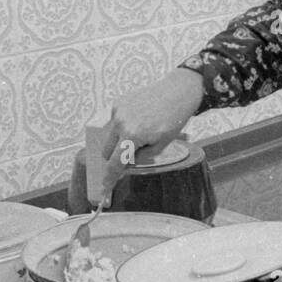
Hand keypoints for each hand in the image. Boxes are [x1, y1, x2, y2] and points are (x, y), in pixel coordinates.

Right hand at [93, 68, 203, 199]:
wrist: (177, 91)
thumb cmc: (173, 119)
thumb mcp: (161, 145)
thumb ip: (140, 158)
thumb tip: (125, 164)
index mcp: (133, 135)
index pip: (115, 163)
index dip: (109, 179)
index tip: (104, 189)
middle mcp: (121, 122)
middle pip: (107, 151)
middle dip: (116, 157)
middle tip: (133, 154)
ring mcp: (118, 110)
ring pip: (109, 136)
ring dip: (119, 141)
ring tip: (141, 132)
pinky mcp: (118, 102)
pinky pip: (114, 122)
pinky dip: (122, 127)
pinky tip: (139, 120)